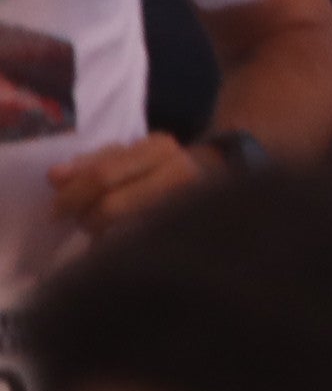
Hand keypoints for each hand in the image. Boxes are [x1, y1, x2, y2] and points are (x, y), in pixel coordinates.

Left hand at [48, 132, 207, 235]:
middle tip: (78, 223)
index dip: (72, 195)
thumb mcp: (130, 153)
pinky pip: (140, 240)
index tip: (56, 212)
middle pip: (111, 203)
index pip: (102, 174)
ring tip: (99, 229)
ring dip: (101, 232)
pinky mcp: (188, 226)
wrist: (217, 177)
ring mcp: (188, 201)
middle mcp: (179, 171)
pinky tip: (115, 240)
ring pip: (124, 227)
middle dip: (85, 216)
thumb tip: (55, 177)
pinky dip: (119, 243)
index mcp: (159, 147)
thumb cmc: (161, 167)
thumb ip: (91, 163)